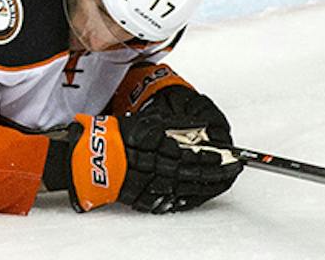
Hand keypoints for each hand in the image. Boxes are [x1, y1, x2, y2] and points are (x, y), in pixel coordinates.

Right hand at [46, 113, 240, 213]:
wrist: (90, 161)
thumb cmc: (118, 137)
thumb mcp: (145, 123)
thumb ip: (172, 126)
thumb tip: (198, 129)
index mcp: (154, 147)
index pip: (190, 154)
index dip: (210, 155)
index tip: (227, 154)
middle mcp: (154, 169)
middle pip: (191, 173)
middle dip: (215, 172)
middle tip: (233, 170)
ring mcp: (150, 187)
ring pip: (185, 188)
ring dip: (207, 185)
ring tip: (223, 182)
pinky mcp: (145, 199)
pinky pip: (172, 201)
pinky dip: (189, 198)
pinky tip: (201, 195)